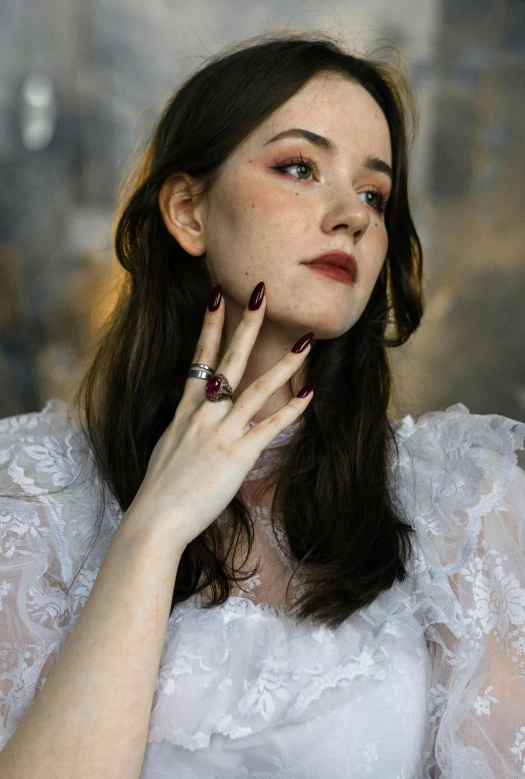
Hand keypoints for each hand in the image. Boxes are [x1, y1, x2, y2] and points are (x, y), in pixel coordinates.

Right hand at [131, 281, 314, 549]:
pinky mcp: (238, 454)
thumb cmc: (158, 490)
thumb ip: (185, 429)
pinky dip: (293, 410)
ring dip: (285, 362)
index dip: (210, 325)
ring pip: (259, 387)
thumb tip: (194, 423)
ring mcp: (222, 431)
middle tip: (262, 292)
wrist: (155, 518)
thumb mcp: (167, 448)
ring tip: (306, 341)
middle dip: (247, 323)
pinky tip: (312, 394)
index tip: (218, 296)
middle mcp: (204, 412)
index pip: (200, 357)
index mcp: (186, 410)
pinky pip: (271, 425)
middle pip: (230, 359)